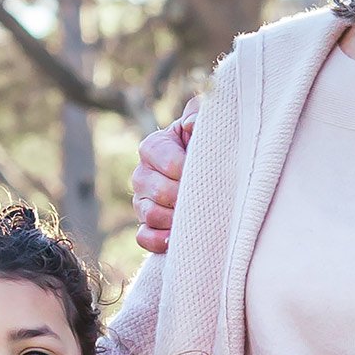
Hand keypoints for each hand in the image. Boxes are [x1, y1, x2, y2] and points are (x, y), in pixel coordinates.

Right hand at [131, 94, 197, 253]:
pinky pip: (144, 237)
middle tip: (209, 197)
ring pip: (150, 214)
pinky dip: (160, 240)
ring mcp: (141, 201)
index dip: (188, 169)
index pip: (166, 160)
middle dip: (186, 196)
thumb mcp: (206, 120)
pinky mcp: (146, 225)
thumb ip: (200, 113)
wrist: (213, 170)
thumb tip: (193, 125)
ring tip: (200, 216)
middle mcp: (142, 174)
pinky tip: (179, 238)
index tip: (209, 172)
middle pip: (158, 190)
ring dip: (176, 219)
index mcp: (153, 146)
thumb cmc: (208, 142)